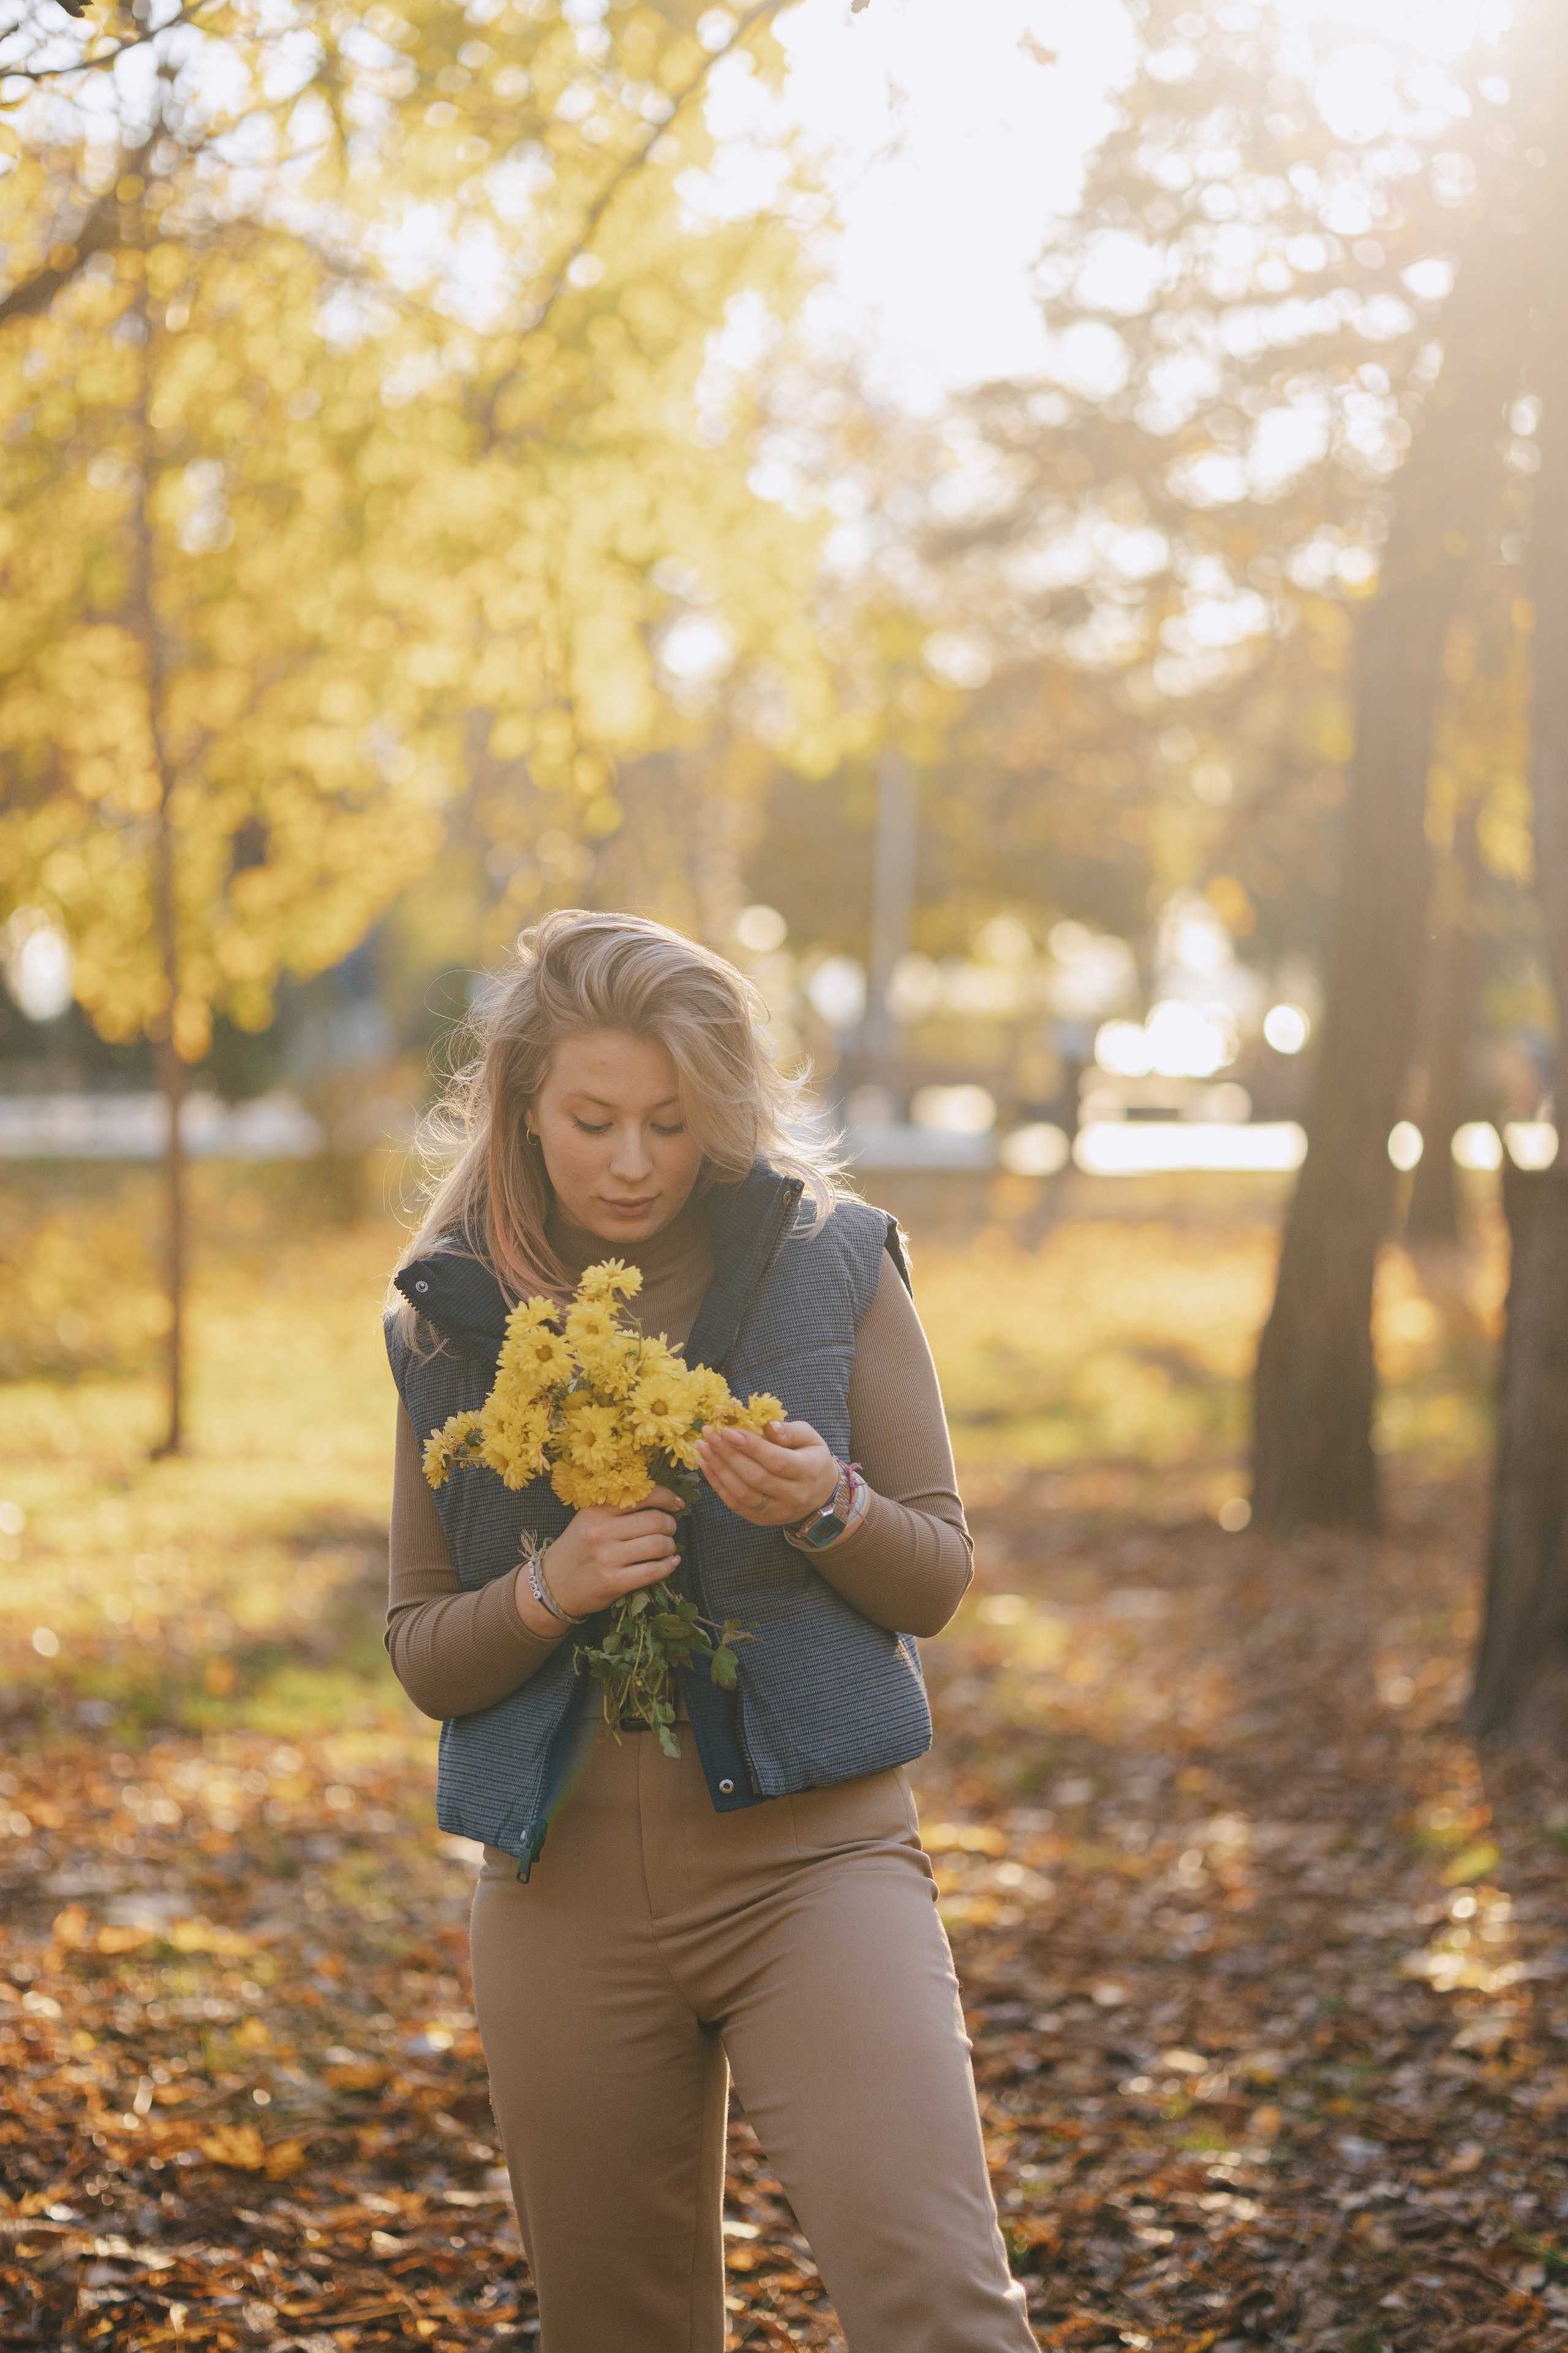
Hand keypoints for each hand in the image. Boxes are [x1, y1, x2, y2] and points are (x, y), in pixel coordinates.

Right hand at [515, 1485, 683, 1635]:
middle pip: (655, 1521)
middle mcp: (601, 1532)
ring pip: (658, 1545)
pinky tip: (671, 1563)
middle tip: (671, 1529)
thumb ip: (617, 1508)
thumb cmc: (577, 1549)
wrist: (553, 1585)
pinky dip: (668, 1566)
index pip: (642, 1495)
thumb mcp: (588, 1520)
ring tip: (668, 1548)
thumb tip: (660, 1500)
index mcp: (596, 1511)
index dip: (667, 1498)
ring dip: (671, 1546)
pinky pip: (652, 1571)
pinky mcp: (613, 1582)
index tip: (677, 1504)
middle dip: (671, 1524)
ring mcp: (607, 1558)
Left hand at [697, 1420, 837, 1529]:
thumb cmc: (811, 1459)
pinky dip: (717, 1484)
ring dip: (718, 1469)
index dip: (751, 1447)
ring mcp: (776, 1512)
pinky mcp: (761, 1520)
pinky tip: (706, 1464)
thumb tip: (769, 1426)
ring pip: (742, 1494)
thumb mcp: (811, 1438)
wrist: (820, 1496)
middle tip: (710, 1434)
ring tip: (704, 1447)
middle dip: (729, 1455)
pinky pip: (735, 1504)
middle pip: (756, 1478)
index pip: (777, 1461)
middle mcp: (793, 1496)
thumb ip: (791, 1431)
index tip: (728, 1430)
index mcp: (808, 1472)